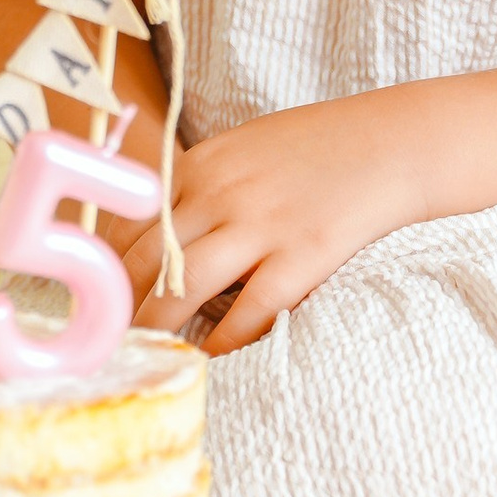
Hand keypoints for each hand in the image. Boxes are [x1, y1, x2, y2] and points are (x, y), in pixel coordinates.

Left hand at [128, 95, 427, 352]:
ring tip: (147, 351)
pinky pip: (249, 311)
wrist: (394, 142)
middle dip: (121, 303)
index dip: (110, 266)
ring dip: (159, 327)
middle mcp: (221, 194)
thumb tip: (162, 231)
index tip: (101, 295)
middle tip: (109, 336)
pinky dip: (225, 339)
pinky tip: (214, 354)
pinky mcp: (302, 257)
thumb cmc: (321, 146)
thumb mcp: (246, 146)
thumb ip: (203, 184)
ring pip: (183, 289)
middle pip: (146, 260)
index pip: (132, 223)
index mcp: (202, 164)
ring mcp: (261, 226)